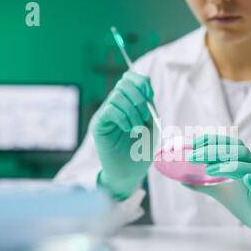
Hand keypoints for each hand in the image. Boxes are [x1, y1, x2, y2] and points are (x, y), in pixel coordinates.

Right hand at [92, 71, 156, 199]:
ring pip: (117, 95)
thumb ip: (148, 105)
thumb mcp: (152, 124)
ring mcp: (105, 114)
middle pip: (124, 82)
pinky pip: (110, 109)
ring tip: (138, 129)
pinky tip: (128, 130)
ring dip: (133, 112)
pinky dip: (123, 118)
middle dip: (139, 98)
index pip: (130, 77)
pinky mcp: (98, 125)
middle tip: (145, 118)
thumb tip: (145, 87)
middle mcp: (115, 105)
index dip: (141, 82)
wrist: (130, 172)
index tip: (150, 97)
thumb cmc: (141, 150)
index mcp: (128, 102)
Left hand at [185, 134, 250, 250]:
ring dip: (230, 165)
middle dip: (216, 150)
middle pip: (239, 151)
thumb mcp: (220, 193)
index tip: (195, 142)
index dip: (214, 140)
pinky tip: (246, 178)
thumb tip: (182, 180)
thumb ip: (203, 185)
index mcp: (243, 166)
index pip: (230, 145)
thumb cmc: (246, 206)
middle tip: (194, 155)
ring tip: (209, 169)